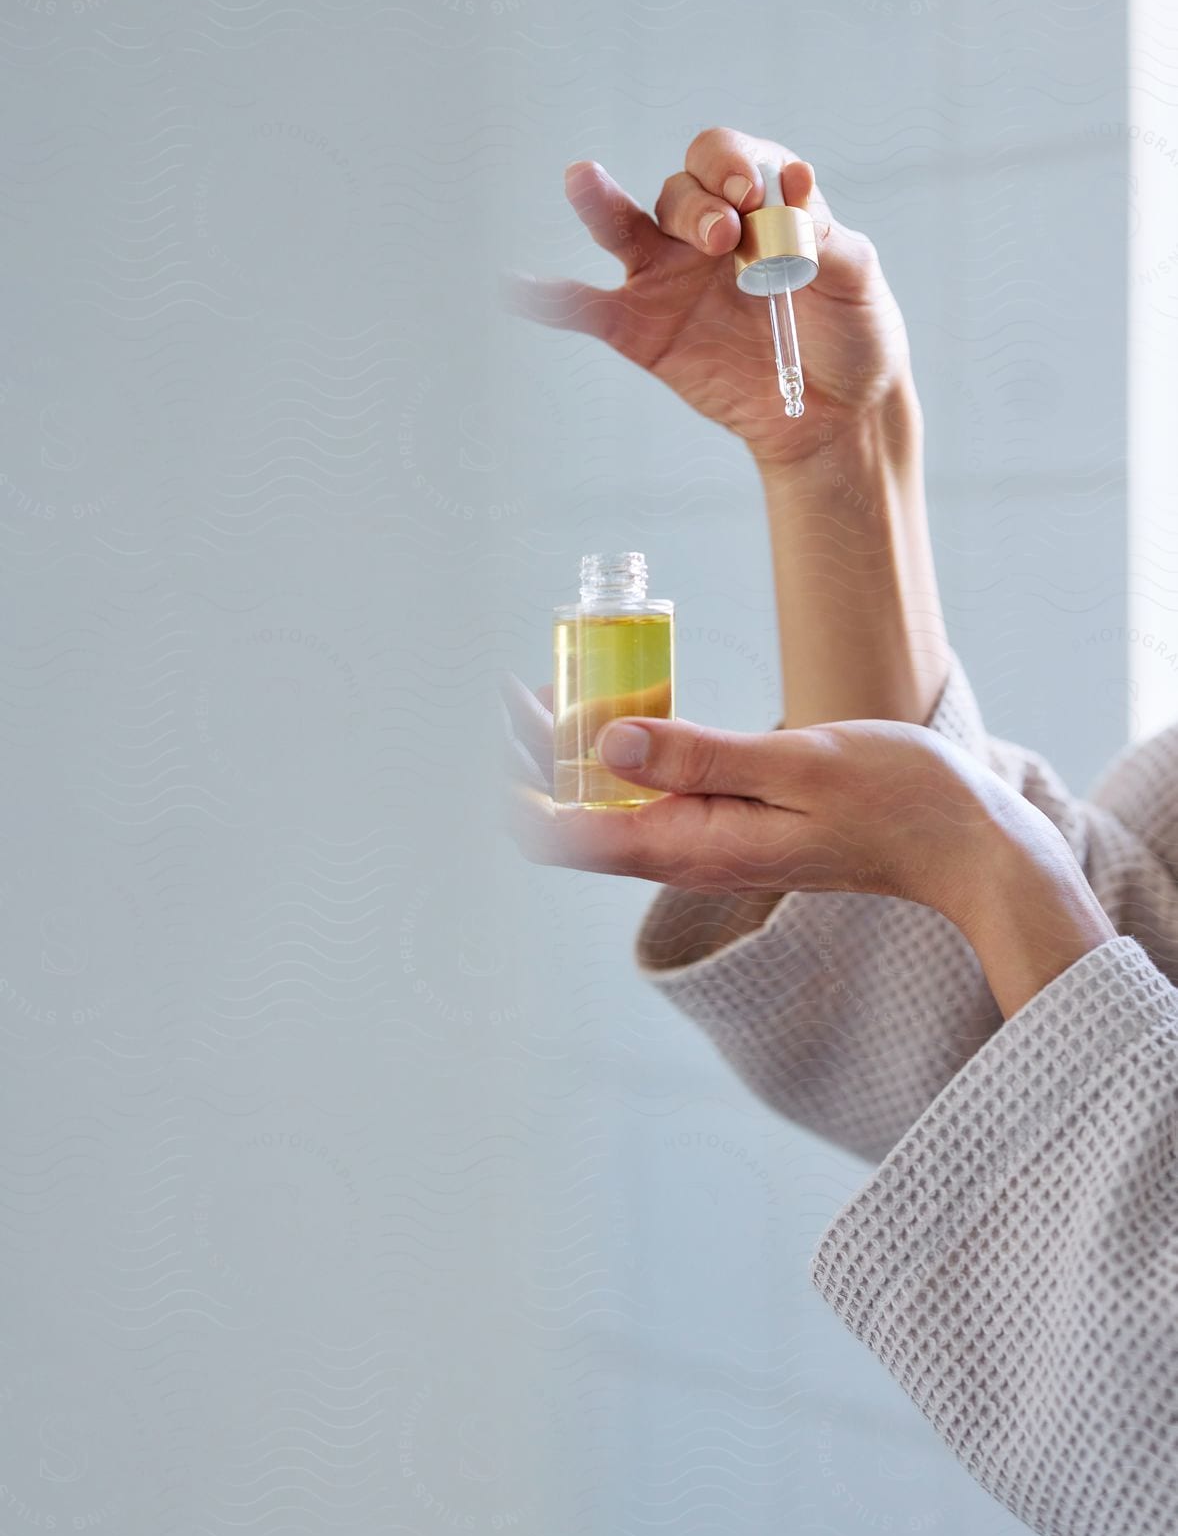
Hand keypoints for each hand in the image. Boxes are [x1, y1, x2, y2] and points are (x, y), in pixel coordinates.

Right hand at [501, 126, 913, 470]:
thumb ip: (824, 235)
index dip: (731, 165)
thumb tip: (793, 182)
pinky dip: (555, 300)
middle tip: (723, 238)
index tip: (750, 194)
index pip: (729, 159)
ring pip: (623, 226)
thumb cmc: (852, 334)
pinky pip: (591, 310)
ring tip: (585, 180)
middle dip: (697, 204)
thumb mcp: (855, 278)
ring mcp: (669, 279)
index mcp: (759, 204)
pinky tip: (523, 287)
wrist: (836, 416)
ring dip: (604, 204)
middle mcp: (707, 231)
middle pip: (680, 191)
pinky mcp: (644, 332)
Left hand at [504, 672, 998, 914]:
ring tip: (566, 680)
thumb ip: (700, 757)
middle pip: (578, 817)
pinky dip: (630, 753)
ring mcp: (711, 844)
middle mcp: (690, 855)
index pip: (566, 832)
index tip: (511, 705)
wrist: (964, 845)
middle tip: (523, 682)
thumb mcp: (799, 765)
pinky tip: (634, 709)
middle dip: (537, 756)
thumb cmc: (897, 802)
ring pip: (614, 805)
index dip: (519, 776)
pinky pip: (658, 796)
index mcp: (692, 847)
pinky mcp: (733, 828)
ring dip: (580, 752)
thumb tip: (605, 743)